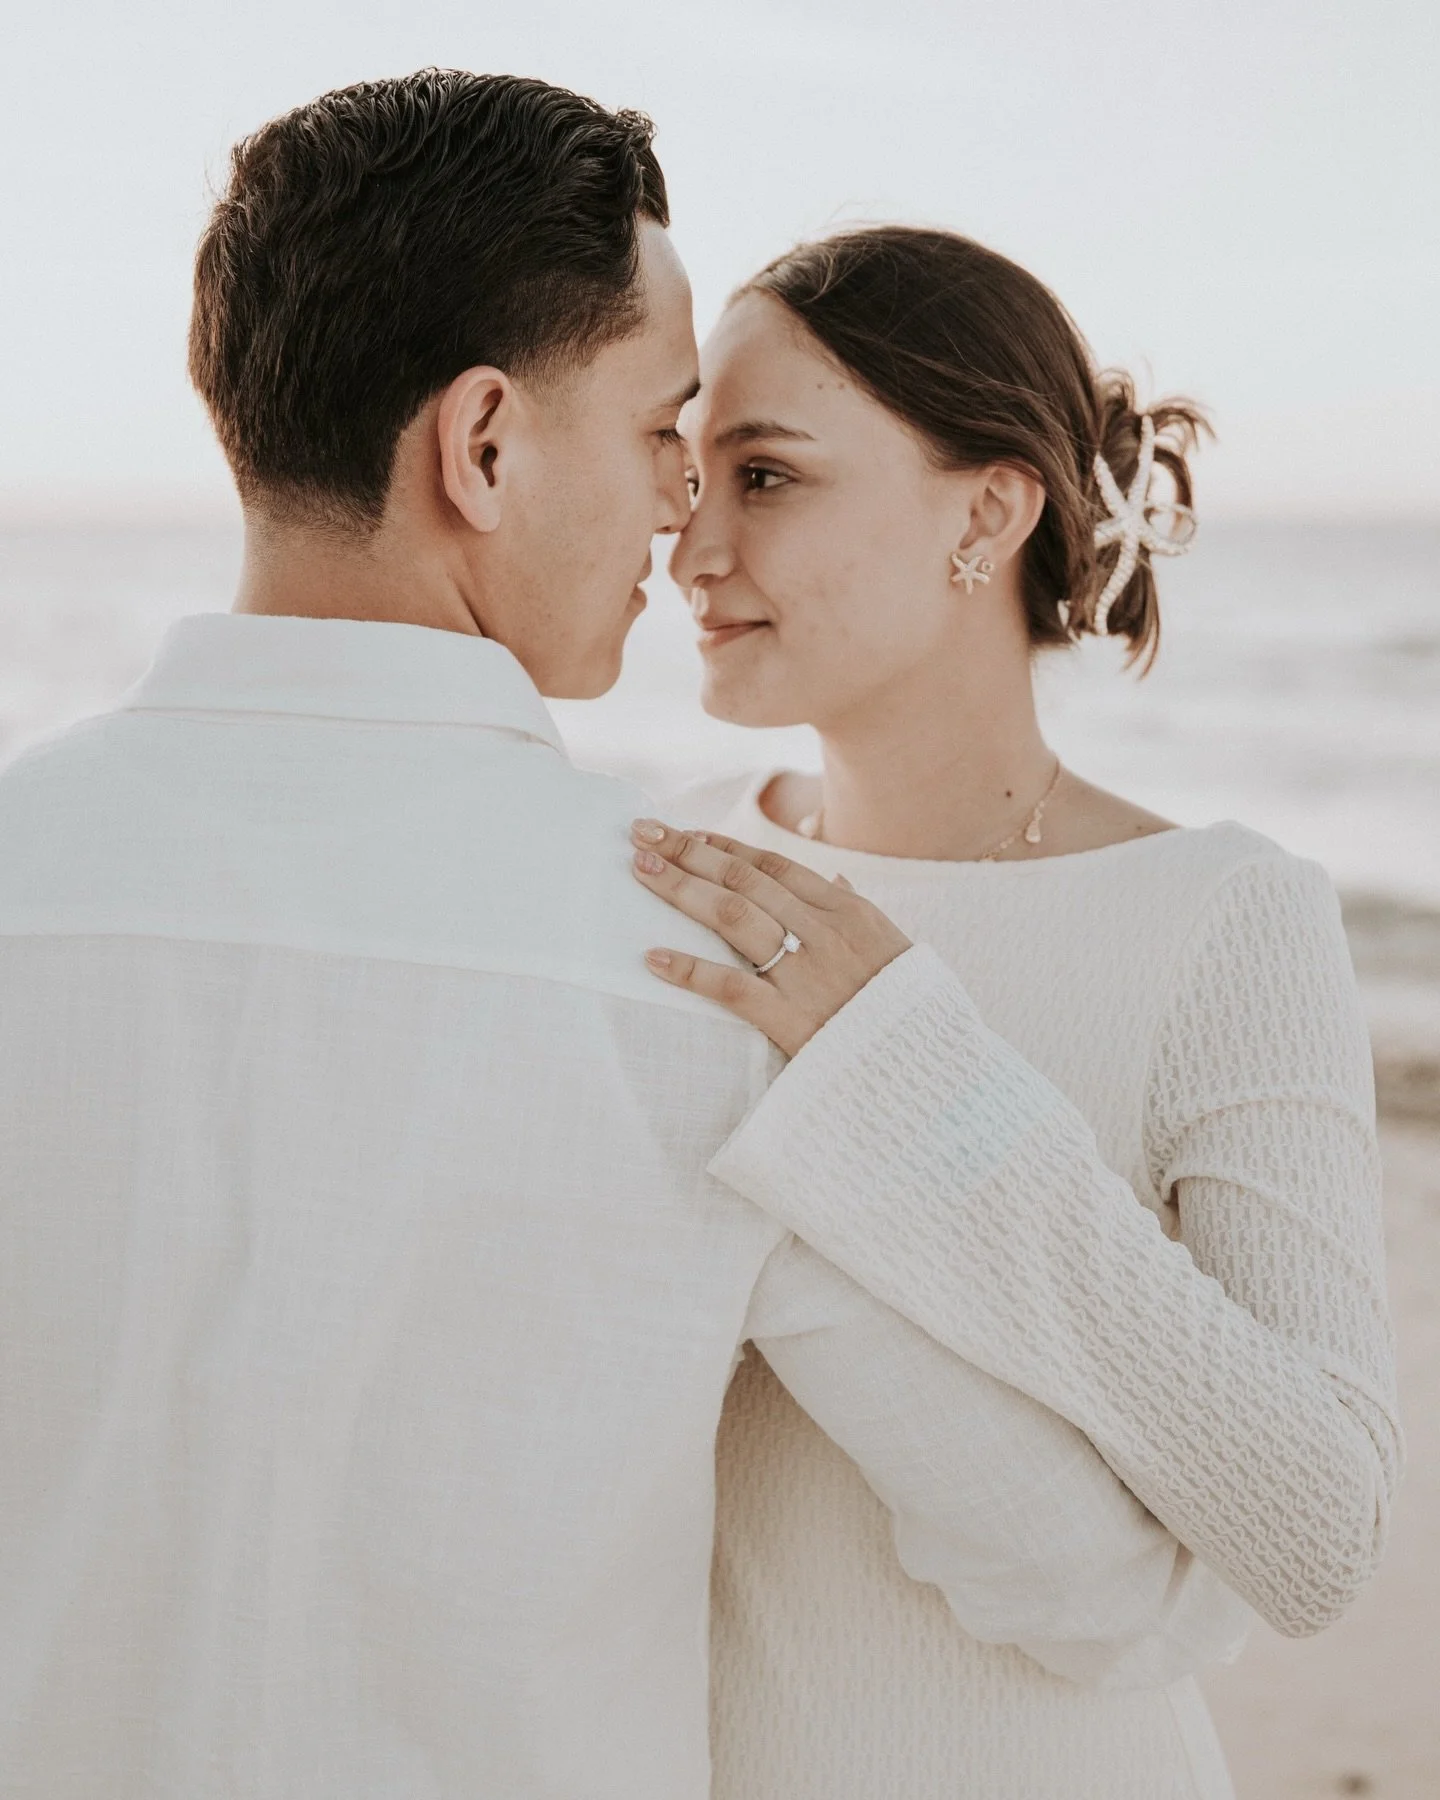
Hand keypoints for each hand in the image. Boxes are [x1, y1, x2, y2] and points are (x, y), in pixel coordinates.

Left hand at [629, 819, 911, 1057]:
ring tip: (640, 868)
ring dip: (681, 888)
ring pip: (733, 916)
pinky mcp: (792, 1019)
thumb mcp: (891, 947)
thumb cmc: (907, 1008)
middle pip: (744, 879)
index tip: (685, 834)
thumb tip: (836, 878)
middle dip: (689, 852)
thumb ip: (855, 910)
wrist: (929, 1067)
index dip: (724, 846)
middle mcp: (825, 932)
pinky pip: (731, 987)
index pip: (773, 866)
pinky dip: (690, 970)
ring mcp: (807, 974)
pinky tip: (653, 958)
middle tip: (643, 833)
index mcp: (847, 911)